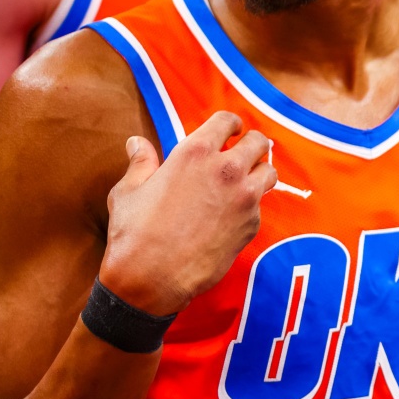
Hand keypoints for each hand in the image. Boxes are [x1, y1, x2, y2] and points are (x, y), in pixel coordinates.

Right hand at [98, 112, 273, 315]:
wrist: (152, 277)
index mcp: (195, 153)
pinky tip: (233, 213)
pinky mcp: (252, 222)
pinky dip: (251, 204)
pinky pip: (261, 204)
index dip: (232, 123)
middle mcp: (226, 169)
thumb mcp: (129, 191)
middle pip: (259, 143)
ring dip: (259, 172)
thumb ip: (140, 162)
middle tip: (243, 152)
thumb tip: (136, 142)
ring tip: (245, 180)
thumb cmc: (134, 233)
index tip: (232, 129)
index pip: (227, 121)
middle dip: (252, 145)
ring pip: (269, 172)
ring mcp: (244, 196)